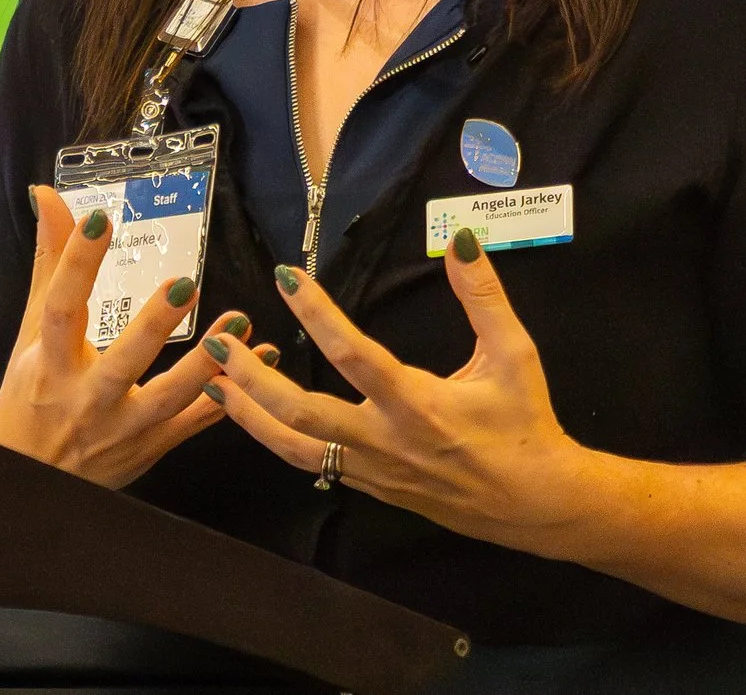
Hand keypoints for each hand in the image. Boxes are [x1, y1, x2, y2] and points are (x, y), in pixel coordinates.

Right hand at [0, 185, 253, 487]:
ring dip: (206, 364)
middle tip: (187, 286)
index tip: (98, 219)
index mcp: (48, 363)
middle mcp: (84, 398)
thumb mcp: (30, 334)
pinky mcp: (150, 447)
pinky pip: (194, 422)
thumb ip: (50, 265)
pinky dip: (227, 395)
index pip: (60, 308)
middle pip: (121, 362)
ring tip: (238, 325)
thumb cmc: (28, 399)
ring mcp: (121, 428)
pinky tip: (260, 362)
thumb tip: (48, 198)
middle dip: (154, 326)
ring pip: (167, 400)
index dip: (76, 264)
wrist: (29, 483)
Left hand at [207, 226, 588, 545]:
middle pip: (301, 414)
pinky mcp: (368, 487)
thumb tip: (463, 240)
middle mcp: (385, 442)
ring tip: (210, 382)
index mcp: (418, 406)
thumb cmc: (524, 424)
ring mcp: (371, 471)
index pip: (354, 355)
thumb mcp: (514, 355)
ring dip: (247, 414)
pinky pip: (310, 463)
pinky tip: (252, 414)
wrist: (535, 504)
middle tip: (216, 341)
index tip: (285, 278)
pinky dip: (275, 437)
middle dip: (251, 378)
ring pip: (293, 448)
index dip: (316, 315)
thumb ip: (484, 298)